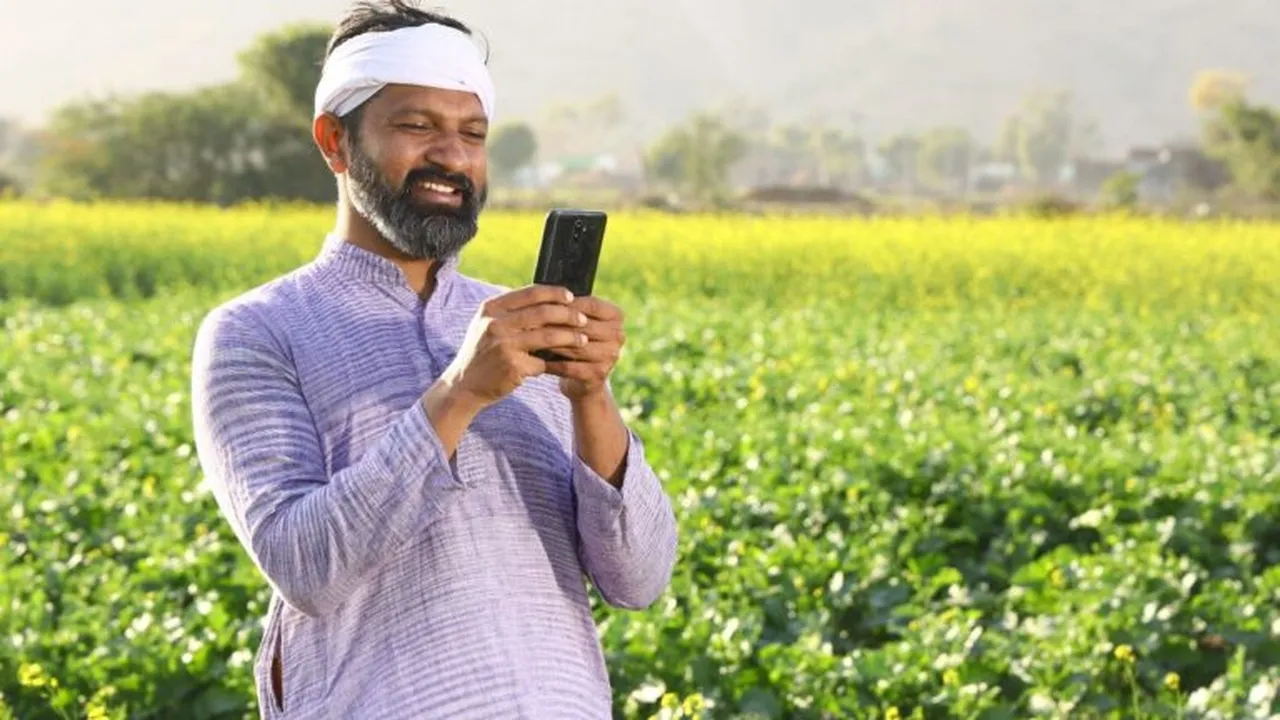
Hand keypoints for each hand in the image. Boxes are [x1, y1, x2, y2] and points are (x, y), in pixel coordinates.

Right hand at [438, 284, 588, 410]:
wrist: (464, 385)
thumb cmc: (483, 353)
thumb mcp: (488, 325)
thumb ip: (511, 312)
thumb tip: (548, 298)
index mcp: (491, 309)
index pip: (530, 293)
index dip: (554, 293)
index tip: (571, 297)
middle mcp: (495, 324)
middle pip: (543, 313)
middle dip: (568, 315)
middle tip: (583, 320)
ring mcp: (504, 345)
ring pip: (548, 336)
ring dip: (570, 338)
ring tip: (583, 340)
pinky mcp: (512, 366)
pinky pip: (543, 362)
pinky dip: (555, 363)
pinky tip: (565, 364)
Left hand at [541, 295, 625, 400]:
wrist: (584, 378)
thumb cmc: (577, 340)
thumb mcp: (578, 321)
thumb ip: (570, 309)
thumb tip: (546, 296)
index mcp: (617, 316)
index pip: (591, 305)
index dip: (567, 303)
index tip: (543, 303)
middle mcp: (619, 335)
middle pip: (583, 326)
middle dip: (556, 324)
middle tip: (532, 321)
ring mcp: (611, 356)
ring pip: (576, 346)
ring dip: (552, 343)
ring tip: (532, 339)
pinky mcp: (600, 374)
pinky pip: (571, 367)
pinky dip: (552, 364)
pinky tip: (537, 360)